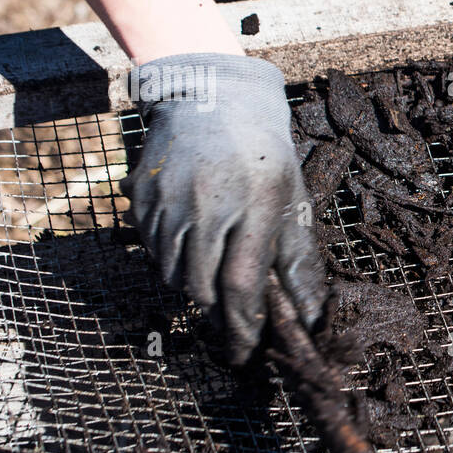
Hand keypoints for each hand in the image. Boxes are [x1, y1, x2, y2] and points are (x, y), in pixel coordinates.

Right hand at [120, 54, 326, 363]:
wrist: (212, 98)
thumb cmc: (263, 155)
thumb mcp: (292, 200)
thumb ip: (298, 260)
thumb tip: (310, 316)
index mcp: (256, 206)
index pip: (243, 284)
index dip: (244, 327)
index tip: (246, 353)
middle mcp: (209, 205)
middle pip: (203, 288)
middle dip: (218, 312)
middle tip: (231, 318)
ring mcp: (170, 201)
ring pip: (173, 275)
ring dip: (193, 288)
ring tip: (213, 274)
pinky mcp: (142, 198)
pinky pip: (152, 251)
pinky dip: (171, 262)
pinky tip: (190, 245)